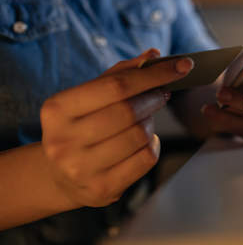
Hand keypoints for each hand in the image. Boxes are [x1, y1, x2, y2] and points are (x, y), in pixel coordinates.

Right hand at [40, 49, 193, 207]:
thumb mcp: (90, 96)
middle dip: (154, 98)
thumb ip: (121, 73)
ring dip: (151, 123)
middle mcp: (63, 140)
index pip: (116, 86)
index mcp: (58, 109)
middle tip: (162, 94)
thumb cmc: (81, 126)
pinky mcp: (101, 189)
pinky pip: (146, 158)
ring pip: (140, 135)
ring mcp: (81, 168)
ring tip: (144, 120)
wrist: (60, 175)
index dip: (154, 75)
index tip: (182, 66)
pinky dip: (153, 144)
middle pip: (129, 112)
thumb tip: (153, 56)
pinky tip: (142, 142)